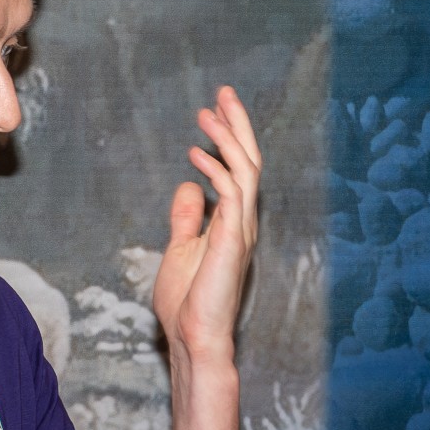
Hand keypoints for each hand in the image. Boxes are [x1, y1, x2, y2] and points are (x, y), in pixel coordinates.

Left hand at [154, 86, 262, 372]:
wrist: (193, 337)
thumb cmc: (188, 303)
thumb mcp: (180, 248)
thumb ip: (186, 218)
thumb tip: (188, 187)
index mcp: (233, 222)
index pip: (239, 170)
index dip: (230, 138)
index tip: (213, 110)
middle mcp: (243, 221)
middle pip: (249, 161)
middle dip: (237, 125)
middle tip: (223, 92)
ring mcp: (240, 230)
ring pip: (245, 171)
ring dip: (228, 137)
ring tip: (208, 110)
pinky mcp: (231, 240)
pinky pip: (231, 194)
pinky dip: (215, 169)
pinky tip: (195, 153)